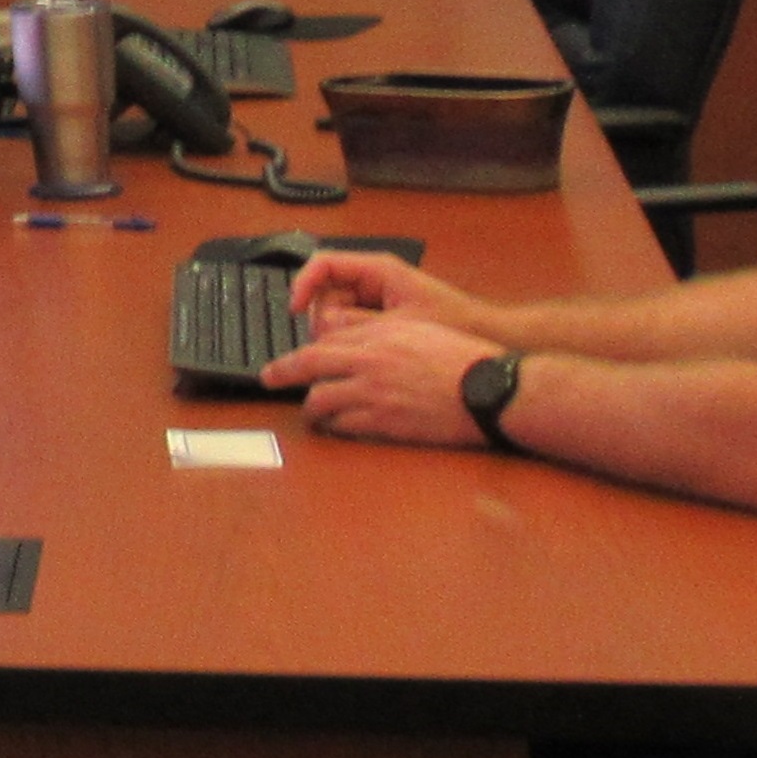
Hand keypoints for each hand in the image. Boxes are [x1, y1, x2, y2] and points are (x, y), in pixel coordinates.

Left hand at [262, 312, 507, 448]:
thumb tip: (346, 335)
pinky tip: (336, 428)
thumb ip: (378, 330)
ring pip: (321, 400)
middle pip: (310, 365)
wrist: (488, 391)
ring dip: (311, 407)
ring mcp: (375, 394)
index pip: (325, 340)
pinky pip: (345, 426)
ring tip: (311, 412)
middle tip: (268, 378)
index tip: (288, 356)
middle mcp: (370, 363)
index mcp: (378, 336)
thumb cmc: (461, 358)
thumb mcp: (416, 328)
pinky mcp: (385, 423)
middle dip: (281, 372)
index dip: (300, 349)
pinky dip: (335, 427)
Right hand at [285, 248, 490, 331]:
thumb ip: (358, 322)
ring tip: (362, 349)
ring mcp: (375, 297)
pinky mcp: (380, 314)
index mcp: (377, 270)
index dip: (303, 283)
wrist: (486, 334)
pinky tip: (367, 352)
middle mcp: (372, 279)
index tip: (294, 308)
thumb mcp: (401, 324)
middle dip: (325, 317)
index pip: (323, 264)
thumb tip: (322, 325)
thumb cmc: (454, 322)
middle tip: (339, 341)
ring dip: (340, 332)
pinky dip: (352, 338)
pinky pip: (351, 324)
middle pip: (325, 292)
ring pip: (335, 312)